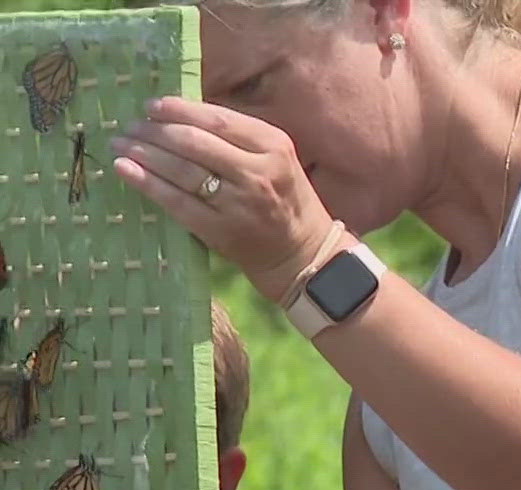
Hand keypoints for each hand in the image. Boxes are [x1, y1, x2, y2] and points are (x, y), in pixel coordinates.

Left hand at [111, 96, 338, 301]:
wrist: (302, 253)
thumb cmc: (283, 198)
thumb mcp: (274, 158)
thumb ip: (238, 137)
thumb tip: (179, 114)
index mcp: (273, 146)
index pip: (217, 120)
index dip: (178, 110)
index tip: (151, 106)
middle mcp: (257, 173)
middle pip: (194, 143)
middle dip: (154, 131)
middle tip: (130, 127)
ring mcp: (238, 203)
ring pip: (181, 170)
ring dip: (143, 153)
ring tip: (121, 144)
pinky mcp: (220, 230)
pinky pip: (175, 201)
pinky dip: (145, 183)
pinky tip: (124, 169)